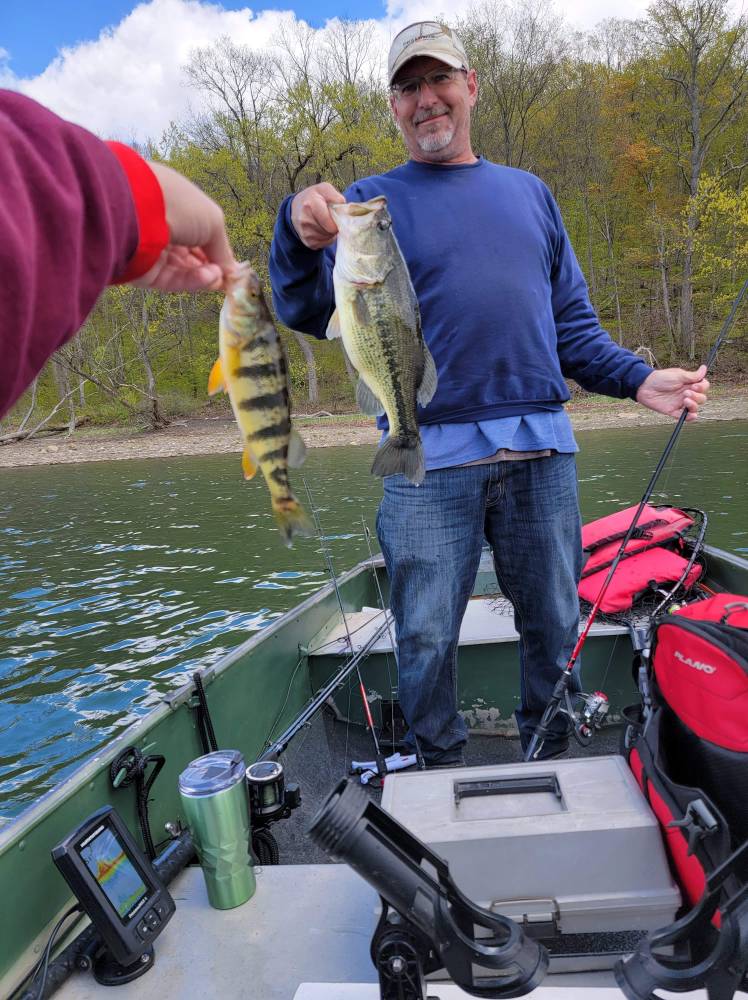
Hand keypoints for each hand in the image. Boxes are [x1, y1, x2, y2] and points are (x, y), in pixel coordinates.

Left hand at [134, 162, 236, 291]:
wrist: (138, 212)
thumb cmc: (179, 205)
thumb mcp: (214, 221)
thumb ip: (223, 249)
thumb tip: (232, 271)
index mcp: (178, 208)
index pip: (200, 234)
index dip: (217, 250)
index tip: (232, 266)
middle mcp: (164, 228)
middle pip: (193, 255)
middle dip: (213, 266)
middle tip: (227, 276)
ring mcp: (153, 251)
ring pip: (185, 270)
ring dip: (205, 275)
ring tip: (217, 276)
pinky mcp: (145, 271)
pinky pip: (173, 280)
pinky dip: (193, 281)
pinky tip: (207, 278)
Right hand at [290, 182, 345, 249]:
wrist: (296, 208)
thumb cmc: (314, 197)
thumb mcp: (323, 189)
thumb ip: (334, 195)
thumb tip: (343, 206)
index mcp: (310, 205)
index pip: (328, 221)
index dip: (335, 221)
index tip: (336, 217)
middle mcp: (305, 220)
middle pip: (329, 231)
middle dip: (334, 226)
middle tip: (331, 218)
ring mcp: (305, 232)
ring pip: (328, 238)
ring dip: (331, 232)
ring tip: (326, 223)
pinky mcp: (307, 242)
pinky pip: (324, 244)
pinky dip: (327, 238)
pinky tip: (323, 229)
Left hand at [635, 365, 709, 420]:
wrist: (645, 387)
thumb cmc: (660, 378)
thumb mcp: (678, 375)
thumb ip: (692, 375)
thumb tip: (704, 368)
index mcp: (689, 384)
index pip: (703, 387)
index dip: (702, 387)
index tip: (695, 385)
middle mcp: (686, 394)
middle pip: (701, 398)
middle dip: (697, 396)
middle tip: (686, 392)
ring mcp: (680, 403)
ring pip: (695, 408)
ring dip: (694, 405)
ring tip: (685, 400)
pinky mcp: (673, 411)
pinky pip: (685, 417)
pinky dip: (690, 417)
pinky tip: (691, 414)